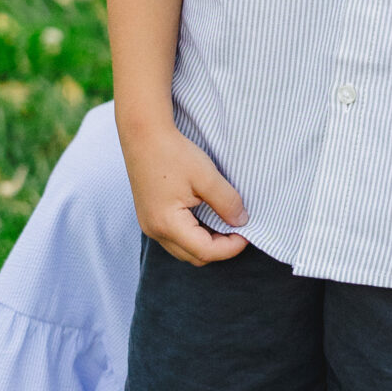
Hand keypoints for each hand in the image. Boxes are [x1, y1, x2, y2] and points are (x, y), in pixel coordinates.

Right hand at [118, 115, 248, 266]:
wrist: (143, 134)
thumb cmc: (173, 153)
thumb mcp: (207, 177)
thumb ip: (227, 202)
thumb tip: (241, 221)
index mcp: (168, 224)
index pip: (206, 252)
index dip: (231, 247)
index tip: (248, 232)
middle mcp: (155, 231)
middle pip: (194, 256)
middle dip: (220, 248)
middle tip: (238, 228)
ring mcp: (149, 225)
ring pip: (183, 249)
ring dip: (206, 243)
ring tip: (224, 222)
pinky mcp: (149, 217)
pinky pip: (175, 237)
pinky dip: (193, 234)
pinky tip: (206, 217)